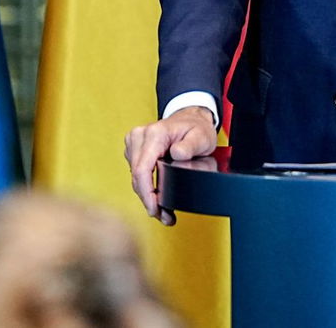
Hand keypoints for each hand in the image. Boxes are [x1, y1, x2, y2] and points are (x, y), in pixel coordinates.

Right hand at [124, 106, 216, 225]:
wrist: (190, 119)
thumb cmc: (196, 128)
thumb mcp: (202, 137)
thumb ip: (191, 146)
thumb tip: (177, 155)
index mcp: (154, 134)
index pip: (142, 169)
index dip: (146, 193)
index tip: (154, 209)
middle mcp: (140, 136)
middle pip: (136, 177)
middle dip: (148, 200)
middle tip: (165, 217)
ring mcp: (134, 142)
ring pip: (135, 177)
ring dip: (147, 196)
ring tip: (163, 211)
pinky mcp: (134, 149)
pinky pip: (136, 173)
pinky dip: (145, 187)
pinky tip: (157, 196)